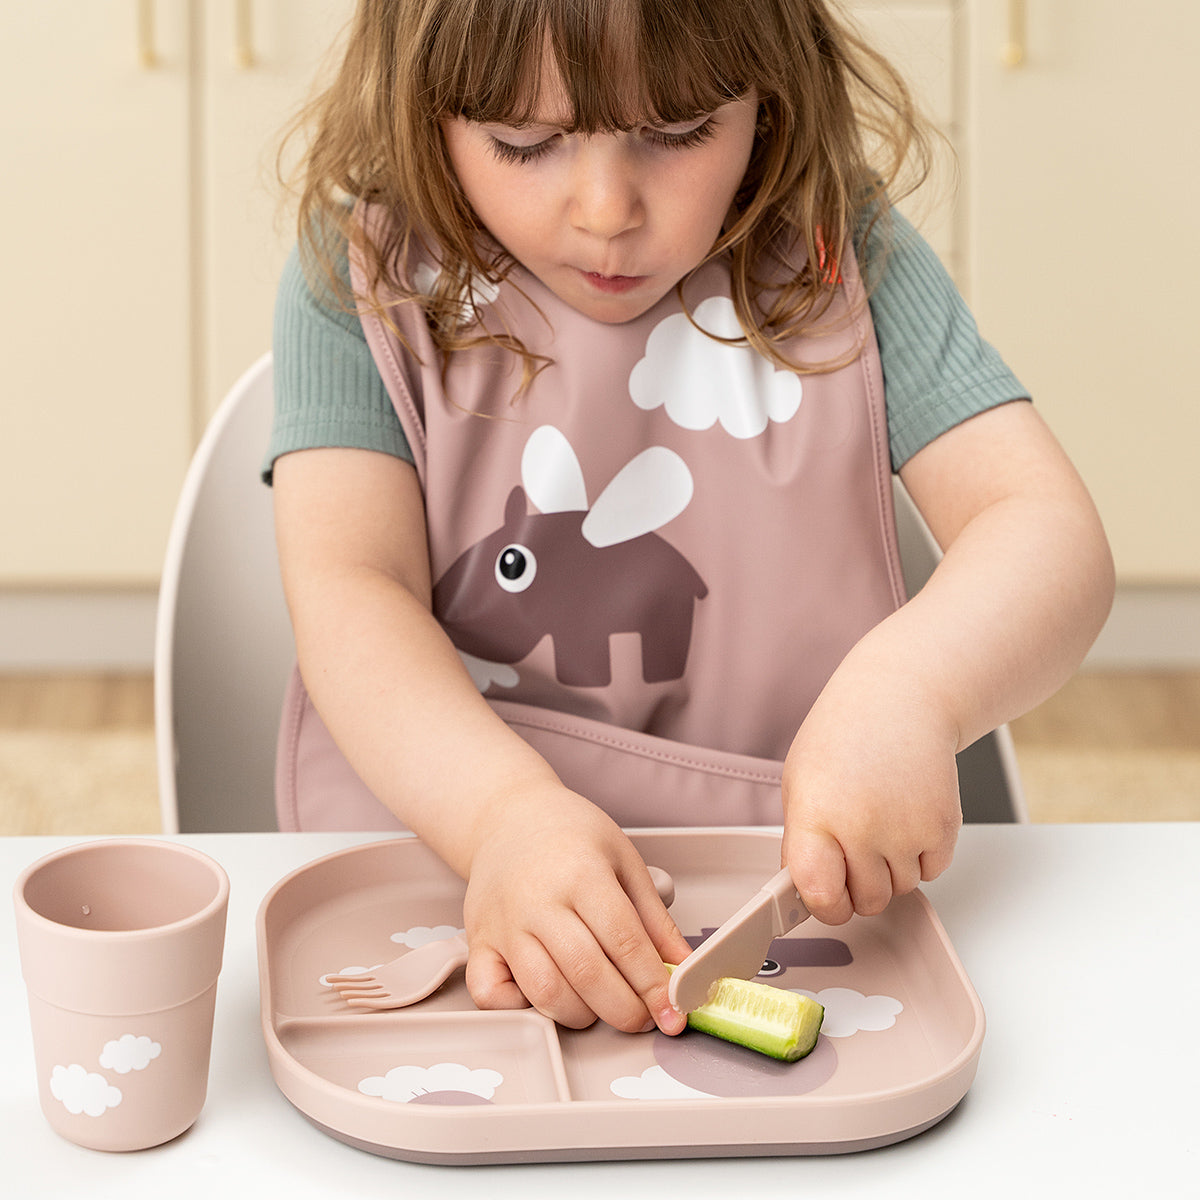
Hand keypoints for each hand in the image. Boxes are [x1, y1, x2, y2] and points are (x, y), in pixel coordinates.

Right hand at [461, 783, 691, 1033]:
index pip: (624, 941)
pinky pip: (490, 994)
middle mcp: (538, 901)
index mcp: (581, 873)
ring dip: (581, 1015)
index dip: (653, 984)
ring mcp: (503, 924)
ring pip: (543, 992)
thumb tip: (683, 967)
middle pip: (586, 973)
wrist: (509, 814)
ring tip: (600, 1005)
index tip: (673, 1010)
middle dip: (625, 1010)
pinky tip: (546, 998)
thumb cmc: (569, 834)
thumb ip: (654, 918)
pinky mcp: (478, 941)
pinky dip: (521, 1009)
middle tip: (643, 1017)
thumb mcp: (624, 859)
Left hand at [780, 662, 962, 925]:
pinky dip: (920, 856)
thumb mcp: (800, 783)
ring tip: (881, 821)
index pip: (819, 894)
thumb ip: (802, 841)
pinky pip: (931, 872)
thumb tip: (808, 890)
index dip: (823, 906)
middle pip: (866, 901)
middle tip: (854, 851)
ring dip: (891, 870)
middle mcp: (862, 828)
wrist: (899, 699)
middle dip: (859, 886)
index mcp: (816, 816)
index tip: (823, 898)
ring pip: (900, 889)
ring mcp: (907, 831)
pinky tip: (906, 817)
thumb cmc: (844, 736)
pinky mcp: (944, 828)